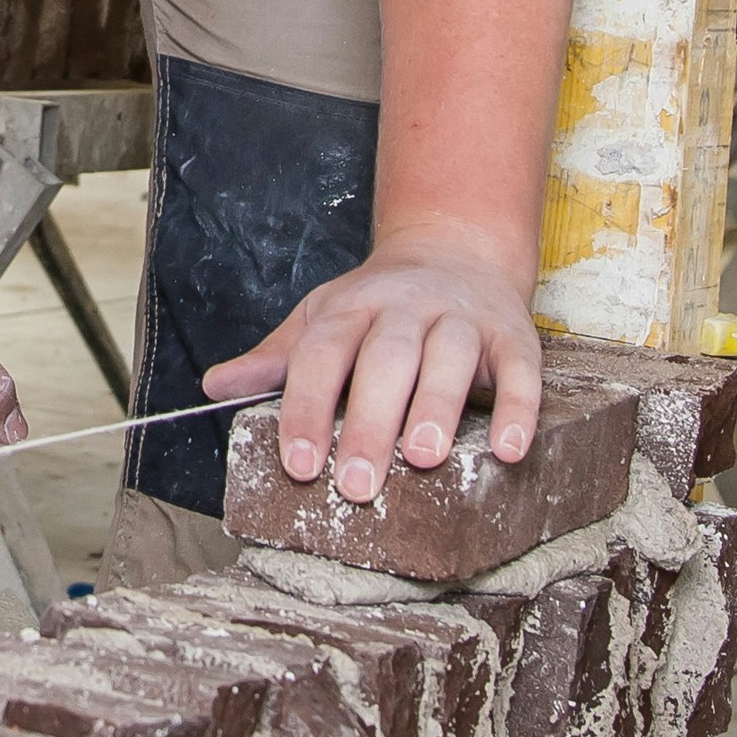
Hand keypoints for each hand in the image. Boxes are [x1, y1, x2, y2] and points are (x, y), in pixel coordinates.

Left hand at [200, 229, 541, 500]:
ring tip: (423, 458)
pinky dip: (519, 410)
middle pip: (385, 359)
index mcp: (351, 307)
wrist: (456, 251)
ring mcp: (462, 319)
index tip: (298, 465)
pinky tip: (509, 450)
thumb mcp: (322, 319)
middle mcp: (407, 308)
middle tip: (355, 484)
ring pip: (449, 357)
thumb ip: (275, 359)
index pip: (321, 354)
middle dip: (368, 422)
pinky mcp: (514, 335)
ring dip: (436, 406)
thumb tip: (213, 388)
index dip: (306, 408)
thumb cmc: (379, 307)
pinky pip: (522, 371)